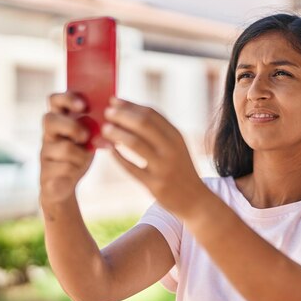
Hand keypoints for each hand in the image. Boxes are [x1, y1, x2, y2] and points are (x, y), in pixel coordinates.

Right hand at [40, 91, 96, 204]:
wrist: (62, 187)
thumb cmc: (78, 157)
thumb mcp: (88, 140)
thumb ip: (93, 128)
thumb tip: (110, 122)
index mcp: (59, 121)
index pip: (54, 100)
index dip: (67, 98)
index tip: (84, 106)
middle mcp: (48, 134)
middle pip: (50, 119)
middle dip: (72, 126)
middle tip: (85, 137)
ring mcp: (44, 152)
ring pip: (64, 148)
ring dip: (80, 155)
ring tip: (81, 160)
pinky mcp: (45, 172)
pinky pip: (63, 168)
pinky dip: (74, 170)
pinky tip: (73, 173)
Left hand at [102, 98, 206, 216]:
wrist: (195, 200)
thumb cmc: (179, 169)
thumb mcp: (175, 146)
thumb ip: (157, 131)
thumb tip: (129, 111)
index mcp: (176, 136)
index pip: (151, 113)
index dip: (130, 104)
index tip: (113, 100)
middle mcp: (172, 149)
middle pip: (143, 123)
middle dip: (122, 115)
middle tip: (106, 112)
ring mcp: (164, 167)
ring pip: (135, 143)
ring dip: (117, 134)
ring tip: (105, 129)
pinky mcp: (155, 185)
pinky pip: (131, 167)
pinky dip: (117, 157)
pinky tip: (109, 150)